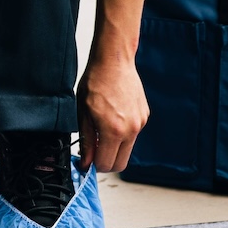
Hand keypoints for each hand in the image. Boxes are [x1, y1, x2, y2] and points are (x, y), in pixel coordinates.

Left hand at [77, 58, 149, 173]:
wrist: (114, 61)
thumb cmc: (96, 81)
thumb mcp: (83, 113)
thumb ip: (87, 141)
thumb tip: (86, 162)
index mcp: (113, 130)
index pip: (106, 165)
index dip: (94, 166)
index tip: (87, 161)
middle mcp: (131, 129)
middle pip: (120, 164)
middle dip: (106, 162)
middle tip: (94, 151)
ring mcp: (140, 122)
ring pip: (127, 149)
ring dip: (115, 147)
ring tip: (102, 129)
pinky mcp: (144, 116)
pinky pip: (133, 134)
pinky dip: (122, 134)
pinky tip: (113, 117)